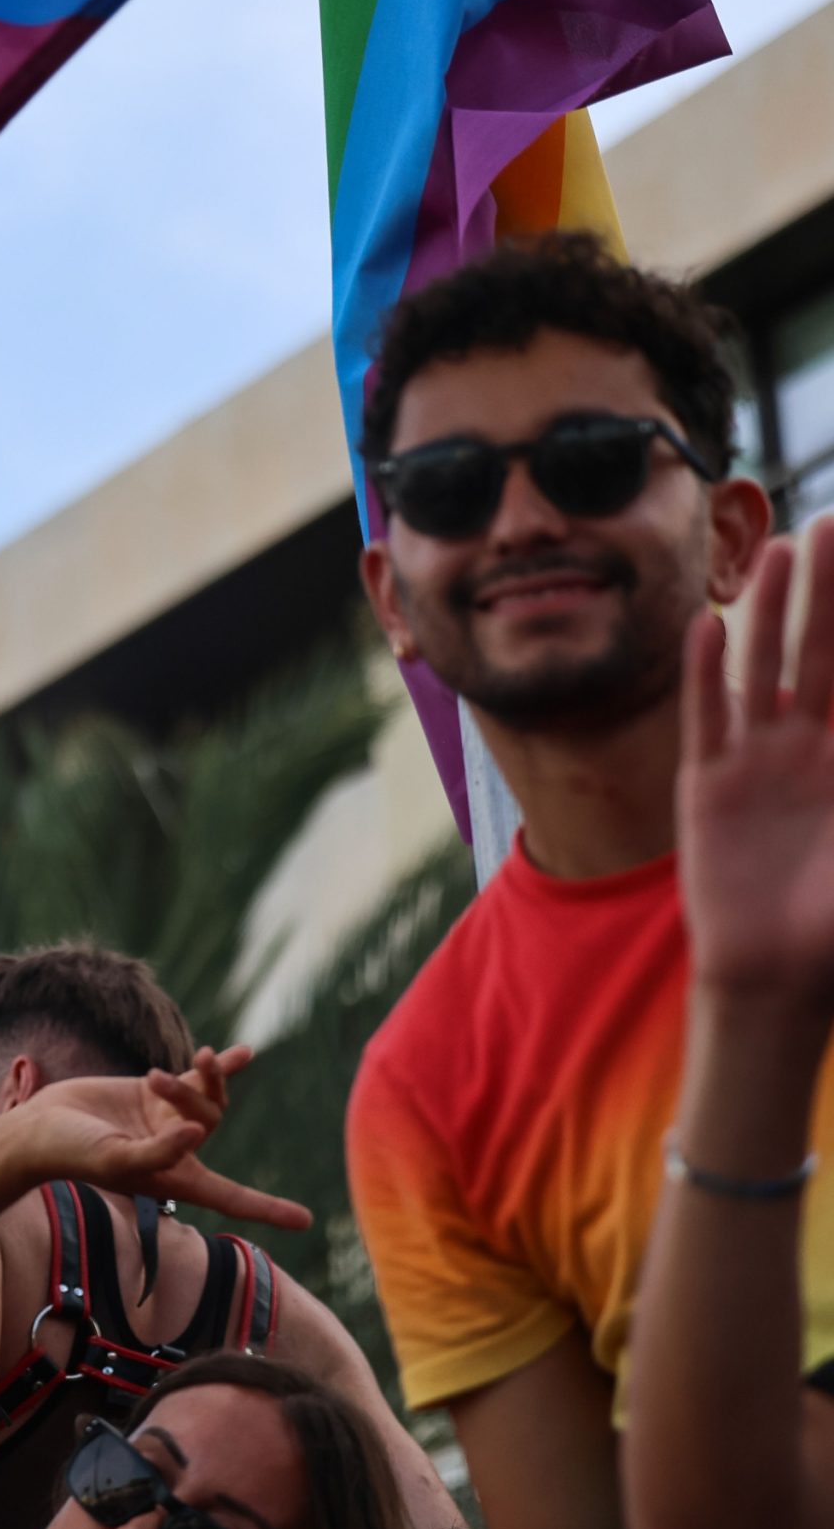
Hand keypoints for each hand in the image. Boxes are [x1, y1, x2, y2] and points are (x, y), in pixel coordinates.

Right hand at [1, 1047, 310, 1231]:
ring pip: (206, 1096)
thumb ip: (157, 1151)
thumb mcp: (116, 1159)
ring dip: (203, 1077)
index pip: (231, 1197)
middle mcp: (177, 1150)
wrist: (40, 1127)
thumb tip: (198, 1134)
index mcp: (174, 1178)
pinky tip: (244, 1054)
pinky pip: (196, 1079)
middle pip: (212, 1120)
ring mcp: (167, 1118)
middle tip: (159, 1081)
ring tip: (195, 1056)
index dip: (267, 1208)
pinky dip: (220, 1067)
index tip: (305, 1221)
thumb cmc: (73, 1154)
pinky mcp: (152, 1092)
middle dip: (196, 1097)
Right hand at [681, 521, 833, 1011]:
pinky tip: (709, 630)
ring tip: (779, 551)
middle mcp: (812, 750)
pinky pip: (706, 719)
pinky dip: (708, 676)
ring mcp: (757, 763)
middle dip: (833, 592)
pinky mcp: (708, 787)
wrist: (777, 977)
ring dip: (771, 611)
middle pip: (823, 653)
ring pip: (766, 670)